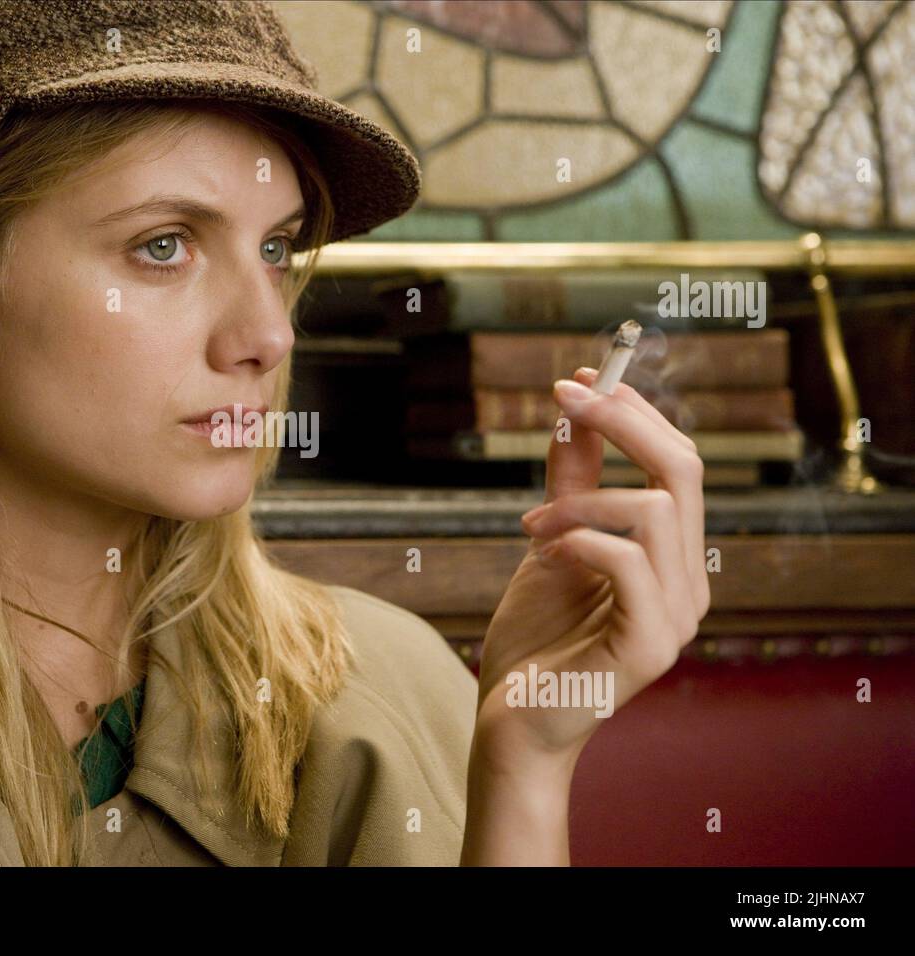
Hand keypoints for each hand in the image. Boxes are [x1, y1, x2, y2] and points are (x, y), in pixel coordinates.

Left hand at [472, 365, 710, 766]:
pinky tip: (541, 551)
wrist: (511, 722)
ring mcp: (677, 617)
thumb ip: (572, 483)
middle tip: (565, 395)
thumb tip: (575, 413)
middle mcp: (688, 583)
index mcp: (671, 559)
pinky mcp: (652, 645)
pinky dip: (579, 540)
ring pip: (657, 510)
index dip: (634, 412)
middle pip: (685, 471)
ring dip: (582, 500)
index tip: (579, 377)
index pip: (678, 465)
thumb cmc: (534, 640)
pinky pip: (627, 561)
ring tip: (530, 524)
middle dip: (623, 420)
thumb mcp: (550, 543)